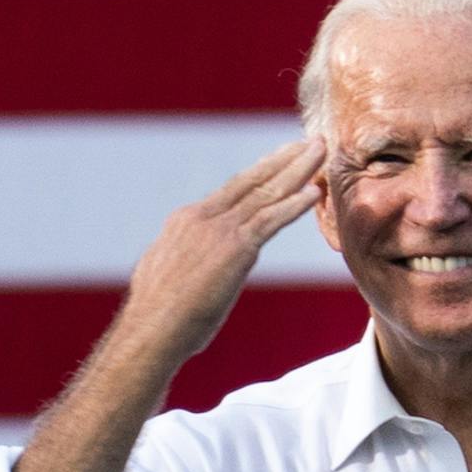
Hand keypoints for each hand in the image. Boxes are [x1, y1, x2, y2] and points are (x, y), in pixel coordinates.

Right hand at [115, 137, 324, 367]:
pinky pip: (270, 220)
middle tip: (309, 141)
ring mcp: (219, 231)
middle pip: (251, 181)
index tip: (282, 160)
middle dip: (284, 159)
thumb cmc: (155, 318)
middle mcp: (202, 217)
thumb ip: (181, 262)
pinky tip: (314, 192)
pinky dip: (294, 205)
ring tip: (321, 149)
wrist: (150, 329)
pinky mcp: (234, 249)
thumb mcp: (163, 277)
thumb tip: (184, 267)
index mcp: (185, 221)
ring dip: (298, 170)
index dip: (260, 174)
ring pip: (266, 193)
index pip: (231, 192)